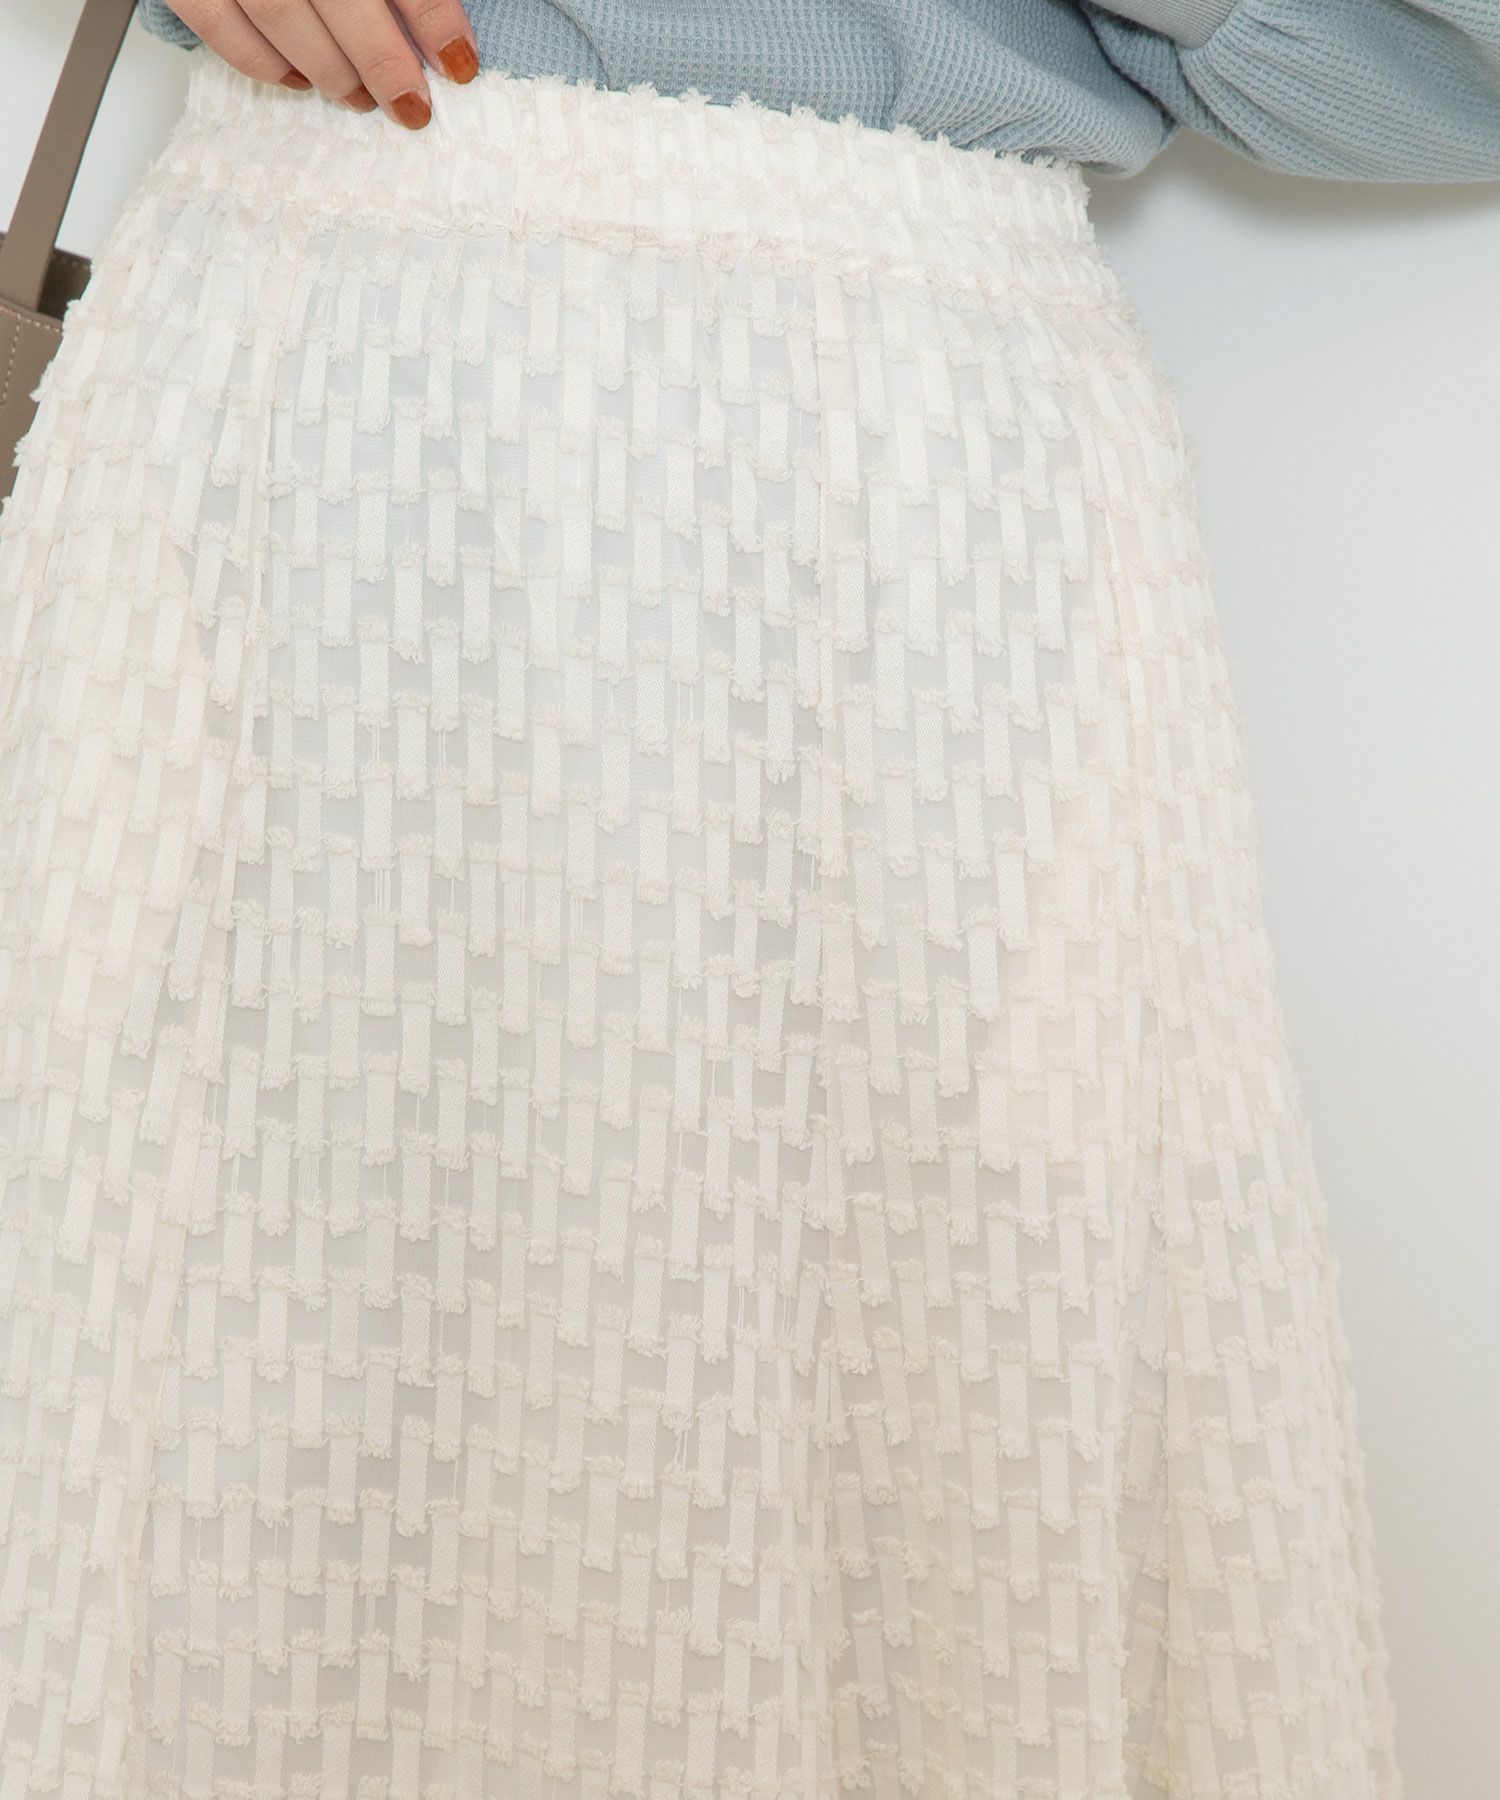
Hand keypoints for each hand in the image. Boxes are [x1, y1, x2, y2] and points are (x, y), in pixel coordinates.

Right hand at [167, 0, 479, 128]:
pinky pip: (215, 20)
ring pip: (279, 12)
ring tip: (360, 97)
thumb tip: (433, 15)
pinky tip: (296, 81)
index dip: (432, 16)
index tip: (459, 61)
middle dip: (381, 59)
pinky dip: (258, 62)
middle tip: (410, 104)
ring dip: (328, 69)